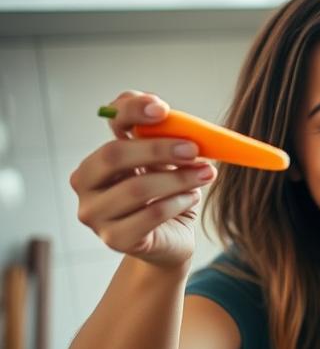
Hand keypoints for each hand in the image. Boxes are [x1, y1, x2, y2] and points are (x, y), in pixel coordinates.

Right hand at [69, 91, 214, 267]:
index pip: (109, 123)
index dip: (132, 110)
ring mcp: (95, 213)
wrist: (170, 240)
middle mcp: (85, 183)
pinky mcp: (114, 238)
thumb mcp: (166, 164)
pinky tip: (192, 198)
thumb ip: (164, 137)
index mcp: (97, 156)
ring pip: (136, 188)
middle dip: (158, 149)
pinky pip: (150, 215)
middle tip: (194, 149)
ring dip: (178, 179)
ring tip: (205, 175)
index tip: (162, 109)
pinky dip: (177, 202)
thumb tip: (168, 113)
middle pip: (114, 155)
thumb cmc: (166, 196)